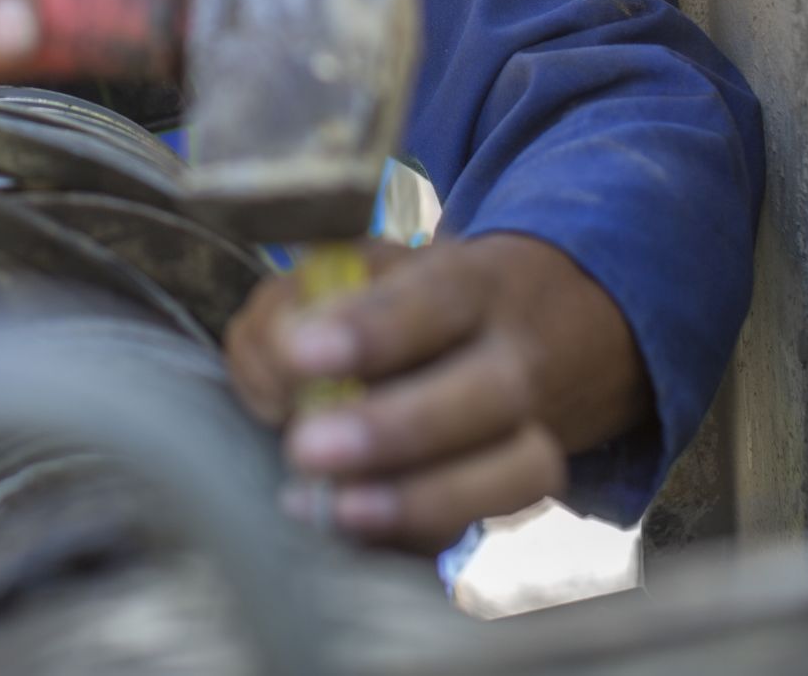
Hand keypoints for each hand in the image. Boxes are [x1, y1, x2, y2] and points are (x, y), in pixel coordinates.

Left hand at [222, 234, 651, 551]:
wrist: (534, 326)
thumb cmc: (410, 301)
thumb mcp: (355, 271)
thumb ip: (295, 306)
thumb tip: (272, 371)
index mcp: (471, 284)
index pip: (434, 299)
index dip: (372, 330)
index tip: (301, 355)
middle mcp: (515, 357)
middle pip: (489, 393)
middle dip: (396, 428)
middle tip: (305, 447)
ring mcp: (533, 430)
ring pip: (519, 471)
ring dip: (421, 498)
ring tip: (336, 508)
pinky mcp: (518, 491)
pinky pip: (490, 524)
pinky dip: (421, 537)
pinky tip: (355, 534)